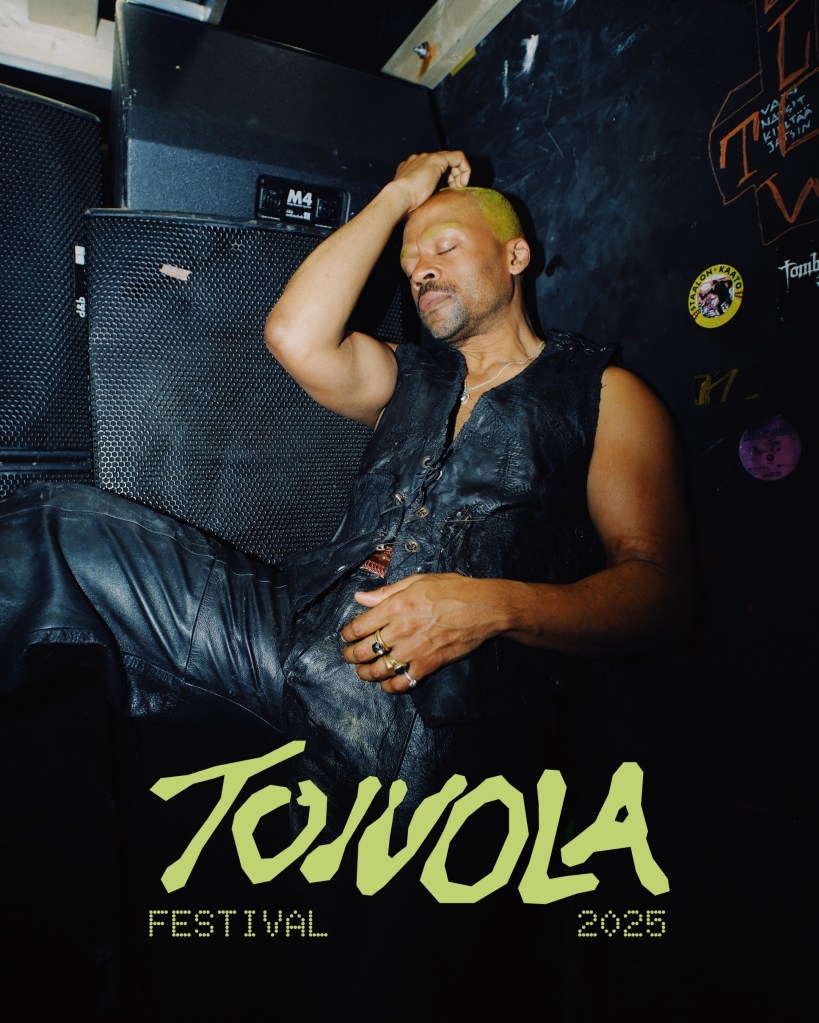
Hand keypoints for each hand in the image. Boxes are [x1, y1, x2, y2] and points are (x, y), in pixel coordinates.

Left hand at [340, 572, 499, 692]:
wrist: (483, 608)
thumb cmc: (453, 590)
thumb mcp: (417, 581)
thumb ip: (386, 592)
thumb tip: (361, 597)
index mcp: (395, 606)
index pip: (358, 626)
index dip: (347, 634)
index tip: (347, 636)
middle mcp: (400, 629)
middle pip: (363, 651)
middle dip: (351, 656)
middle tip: (350, 656)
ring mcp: (414, 649)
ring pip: (378, 670)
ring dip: (366, 674)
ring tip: (363, 672)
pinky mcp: (428, 664)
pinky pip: (402, 682)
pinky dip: (390, 686)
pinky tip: (387, 683)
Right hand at [391, 151, 471, 212]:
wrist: (398, 198)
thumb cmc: (403, 206)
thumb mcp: (413, 202)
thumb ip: (421, 199)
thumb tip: (428, 210)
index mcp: (410, 169)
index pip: (431, 169)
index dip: (443, 180)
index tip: (446, 192)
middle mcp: (419, 160)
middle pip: (442, 163)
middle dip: (452, 176)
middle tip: (454, 190)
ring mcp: (427, 158)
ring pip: (451, 159)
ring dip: (459, 173)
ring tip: (459, 187)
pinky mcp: (437, 159)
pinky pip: (458, 156)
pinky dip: (465, 169)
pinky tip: (463, 182)